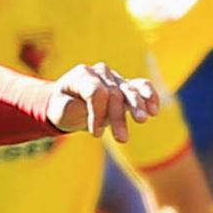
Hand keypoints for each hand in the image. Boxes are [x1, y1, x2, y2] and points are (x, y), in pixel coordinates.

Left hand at [47, 61, 161, 141]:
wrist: (69, 104)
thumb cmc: (63, 108)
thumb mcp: (58, 110)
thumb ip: (67, 108)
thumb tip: (81, 107)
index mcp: (82, 75)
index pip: (96, 92)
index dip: (97, 114)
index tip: (95, 135)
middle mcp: (101, 73)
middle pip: (113, 93)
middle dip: (117, 117)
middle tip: (122, 139)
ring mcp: (115, 78)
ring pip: (128, 91)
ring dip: (137, 107)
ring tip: (143, 120)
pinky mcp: (126, 86)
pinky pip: (141, 86)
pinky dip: (149, 96)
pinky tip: (154, 109)